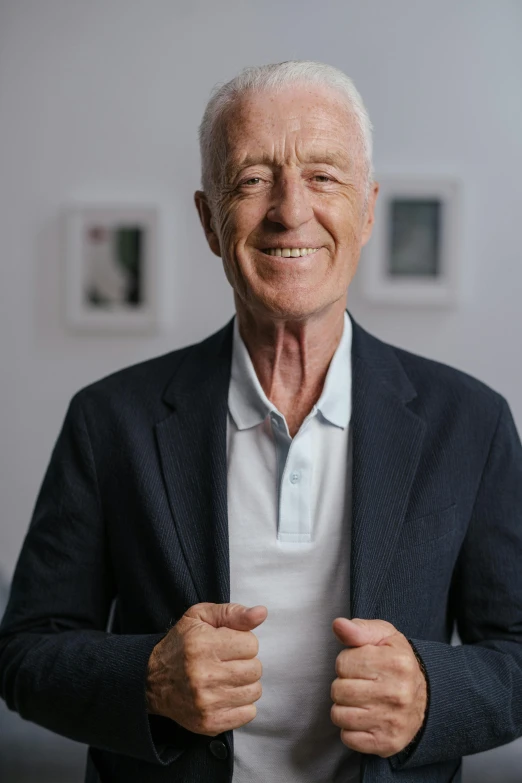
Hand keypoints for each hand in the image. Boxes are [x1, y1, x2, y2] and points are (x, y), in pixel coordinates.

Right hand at [146, 602, 266, 735]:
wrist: (151, 680)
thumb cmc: (180, 644)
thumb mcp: (200, 617)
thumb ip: (233, 613)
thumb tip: (262, 613)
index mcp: (203, 645)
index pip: (251, 644)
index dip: (243, 642)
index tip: (228, 644)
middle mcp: (204, 675)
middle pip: (255, 669)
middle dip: (245, 662)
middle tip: (227, 662)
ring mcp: (206, 702)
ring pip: (254, 691)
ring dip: (244, 683)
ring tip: (226, 678)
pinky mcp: (209, 723)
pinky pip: (248, 714)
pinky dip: (241, 704)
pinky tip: (225, 695)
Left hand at [330, 618, 426, 757]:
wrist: (426, 698)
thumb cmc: (396, 662)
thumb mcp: (383, 637)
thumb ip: (359, 629)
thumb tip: (338, 624)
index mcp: (396, 663)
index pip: (342, 663)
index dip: (347, 663)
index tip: (361, 666)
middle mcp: (396, 693)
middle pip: (338, 690)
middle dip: (344, 685)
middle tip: (361, 683)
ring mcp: (392, 721)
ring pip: (339, 715)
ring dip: (344, 707)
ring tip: (361, 700)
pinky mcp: (386, 743)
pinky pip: (348, 738)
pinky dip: (350, 729)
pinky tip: (365, 718)